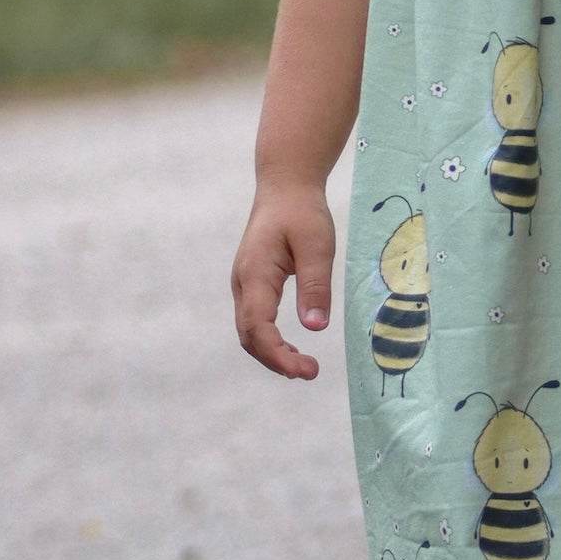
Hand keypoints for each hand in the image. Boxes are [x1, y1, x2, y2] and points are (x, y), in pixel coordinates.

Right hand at [231, 181, 334, 378]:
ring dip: (272, 353)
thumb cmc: (302, 212)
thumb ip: (315, 286)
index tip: (305, 370)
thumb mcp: (317, 247)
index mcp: (255, 274)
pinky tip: (291, 349)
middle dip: (276, 360)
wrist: (285, 188)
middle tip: (311, 372)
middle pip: (249, 336)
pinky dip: (270, 341)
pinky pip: (254, 321)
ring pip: (249, 332)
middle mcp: (242, 283)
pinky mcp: (251, 285)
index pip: (258, 327)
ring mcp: (244, 285)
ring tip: (303, 367)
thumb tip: (315, 327)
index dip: (278, 354)